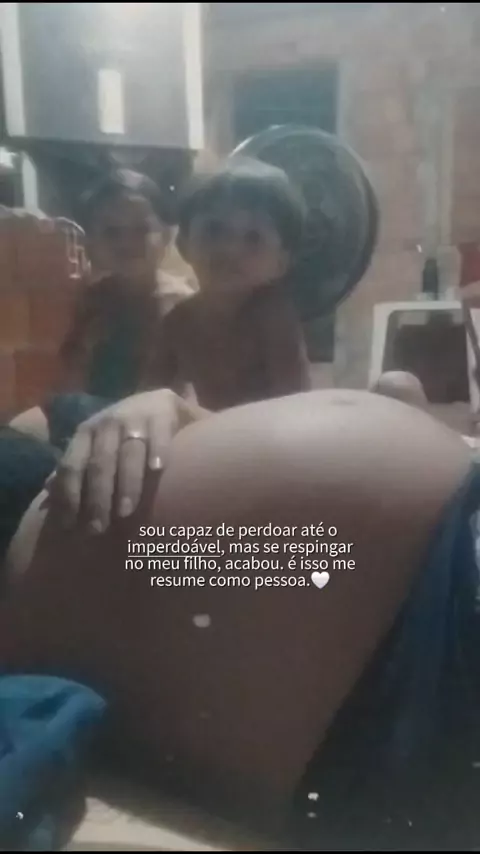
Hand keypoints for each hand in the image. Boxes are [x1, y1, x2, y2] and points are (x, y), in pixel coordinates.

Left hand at [49, 390, 207, 532]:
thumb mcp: (97, 444)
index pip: (71, 466)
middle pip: (99, 464)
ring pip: (128, 453)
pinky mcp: (161, 414)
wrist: (159, 401)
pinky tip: (157, 469)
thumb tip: (47, 489)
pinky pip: (159, 434)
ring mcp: (135, 417)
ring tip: (125, 511)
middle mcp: (107, 424)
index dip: (68, 496)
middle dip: (96, 498)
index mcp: (85, 433)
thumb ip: (76, 465)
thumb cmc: (124, 431)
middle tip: (98, 528)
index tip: (69, 526)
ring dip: (125, 483)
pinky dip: (158, 450)